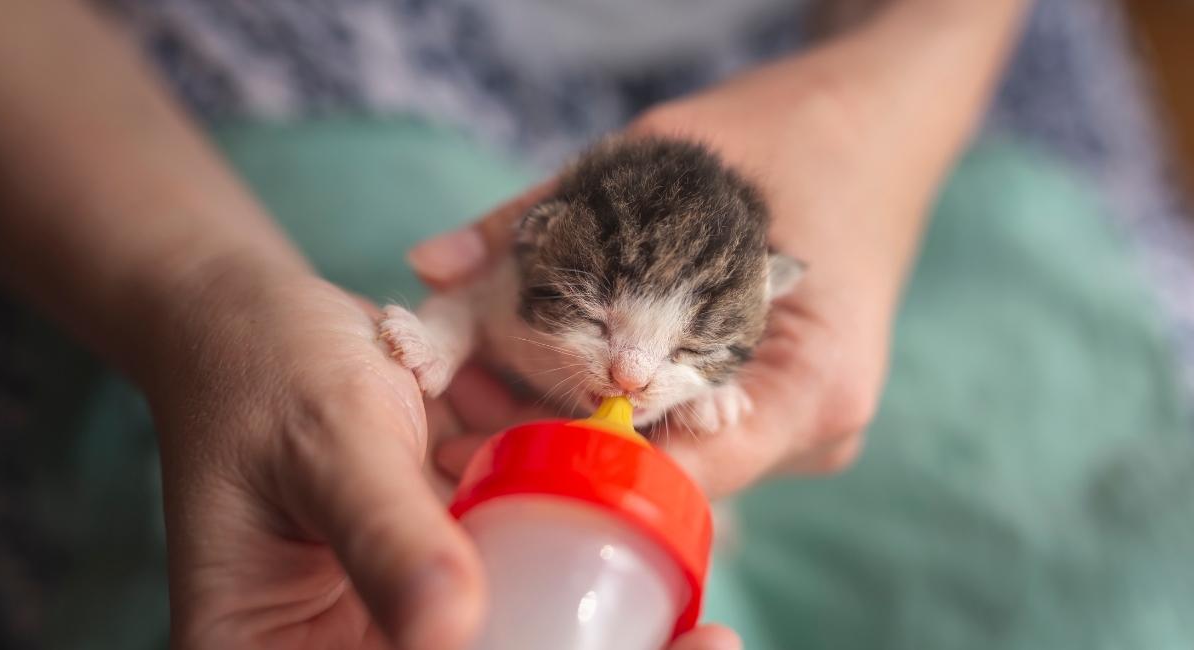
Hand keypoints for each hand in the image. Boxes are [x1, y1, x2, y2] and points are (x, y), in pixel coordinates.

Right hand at [137, 254, 740, 649]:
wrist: (256, 319)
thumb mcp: (326, 441)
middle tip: (699, 643)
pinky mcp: (436, 577)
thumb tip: (448, 633)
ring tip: (701, 630)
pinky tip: (665, 586)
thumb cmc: (264, 367)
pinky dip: (579, 587)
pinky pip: (512, 598)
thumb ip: (385, 533)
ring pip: (504, 643)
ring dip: (594, 639)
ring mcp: (388, 620)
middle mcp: (329, 648)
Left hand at [413, 0, 1026, 497]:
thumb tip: (429, 268)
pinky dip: (610, 402)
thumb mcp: (665, 157)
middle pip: (663, 471)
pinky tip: (540, 373)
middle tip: (452, 403)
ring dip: (572, 421)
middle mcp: (815, 429)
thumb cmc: (793, 136)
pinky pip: (682, 426)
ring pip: (664, 453)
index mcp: (816, 382)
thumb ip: (547, 218)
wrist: (879, 129)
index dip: (572, 459)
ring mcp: (799, 430)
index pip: (684, 471)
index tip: (475, 438)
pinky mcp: (776, 412)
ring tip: (476, 380)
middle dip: (552, 437)